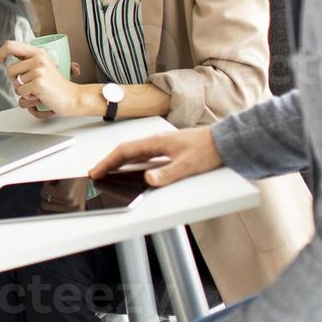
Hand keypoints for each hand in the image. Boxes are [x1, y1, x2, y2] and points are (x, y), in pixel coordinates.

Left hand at [0, 40, 83, 115]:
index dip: (2, 52)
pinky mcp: (38, 83)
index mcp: (38, 53)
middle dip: (15, 81)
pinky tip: (39, 96)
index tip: (2, 59)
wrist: (73, 97)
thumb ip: (29, 61)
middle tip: (29, 85)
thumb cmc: (58, 85)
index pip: (11, 45)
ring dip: (24, 91)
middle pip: (10, 70)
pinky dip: (28, 98)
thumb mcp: (44, 66)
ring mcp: (38, 71)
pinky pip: (21, 92)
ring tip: (37, 91)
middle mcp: (38, 60)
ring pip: (15, 84)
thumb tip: (9, 59)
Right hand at [89, 126, 222, 186]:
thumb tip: (148, 180)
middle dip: (109, 162)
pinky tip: (135, 170)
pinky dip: (133, 163)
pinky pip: (144, 156)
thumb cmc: (207, 150)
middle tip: (97, 173)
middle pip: (126, 151)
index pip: (124, 151)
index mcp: (156, 142)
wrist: (224, 141)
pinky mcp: (169, 150)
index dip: (108, 162)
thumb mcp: (187, 165)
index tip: (96, 171)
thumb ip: (167, 173)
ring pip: (134, 153)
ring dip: (120, 162)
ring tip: (110, 171)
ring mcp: (162, 145)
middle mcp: (156, 142)